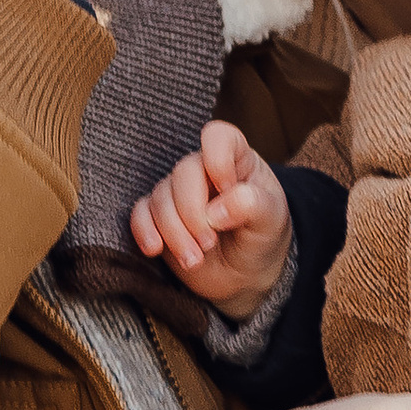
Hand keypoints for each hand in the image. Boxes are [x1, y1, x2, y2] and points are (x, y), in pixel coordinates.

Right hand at [129, 120, 292, 315]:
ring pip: (160, 197)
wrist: (246, 272)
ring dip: (174, 232)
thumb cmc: (262, 236)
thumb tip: (216, 211)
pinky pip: (139, 213)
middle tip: (209, 244)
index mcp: (236, 160)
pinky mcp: (158, 217)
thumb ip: (252, 206)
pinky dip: (144, 231)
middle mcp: (204, 170)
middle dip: (193, 213)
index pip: (219, 137)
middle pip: (183, 172)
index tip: (227, 189)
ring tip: (195, 260)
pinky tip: (155, 250)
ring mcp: (178, 192)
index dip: (217, 159)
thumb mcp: (271, 220)